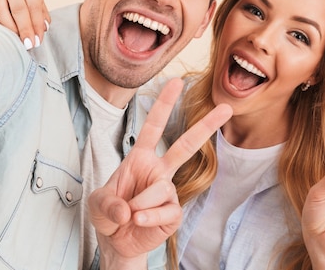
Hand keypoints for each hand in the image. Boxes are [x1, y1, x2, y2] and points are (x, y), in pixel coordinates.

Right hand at [0, 0, 50, 48]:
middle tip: (28, 44)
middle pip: (18, 8)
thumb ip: (43, 20)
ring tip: (16, 41)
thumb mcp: (42, 15)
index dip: (36, 24)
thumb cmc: (32, 15)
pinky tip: (1, 36)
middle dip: (24, 28)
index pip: (34, 5)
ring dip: (9, 29)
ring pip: (0, 11)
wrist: (16, 13)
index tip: (37, 40)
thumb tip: (42, 28)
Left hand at [88, 78, 232, 268]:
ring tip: (129, 214)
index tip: (176, 82)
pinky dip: (148, 218)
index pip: (154, 127)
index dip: (164, 104)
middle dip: (206, 126)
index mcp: (140, 158)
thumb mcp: (97, 204)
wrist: (116, 243)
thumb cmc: (109, 215)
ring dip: (140, 203)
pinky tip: (139, 222)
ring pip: (162, 188)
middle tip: (227, 107)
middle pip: (186, 145)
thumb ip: (108, 204)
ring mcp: (168, 192)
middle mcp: (158, 171)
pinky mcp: (173, 213)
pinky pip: (166, 211)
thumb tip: (129, 210)